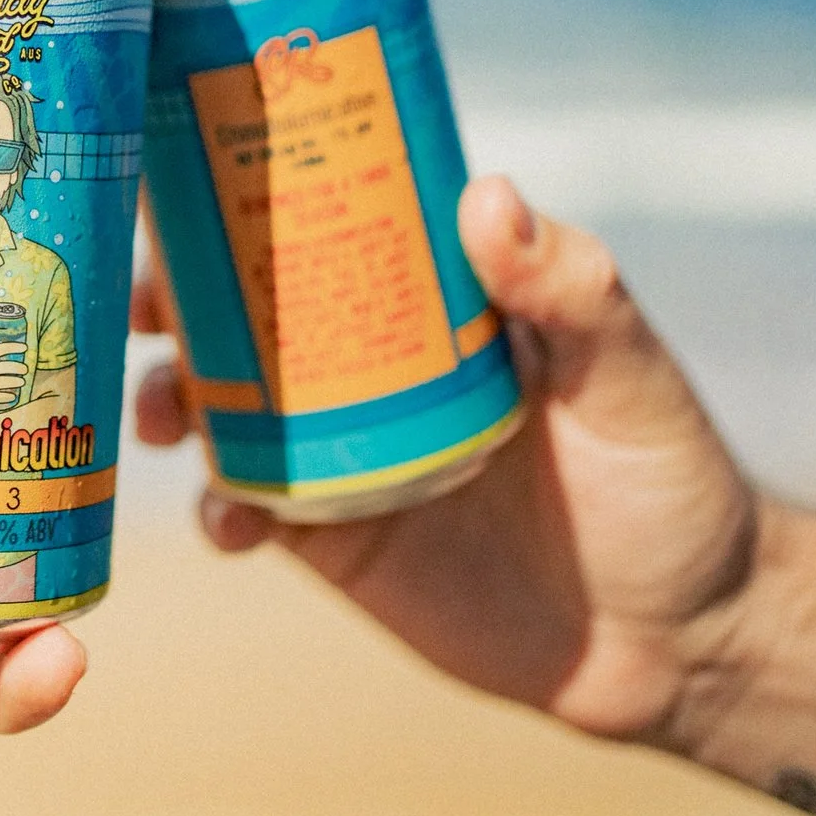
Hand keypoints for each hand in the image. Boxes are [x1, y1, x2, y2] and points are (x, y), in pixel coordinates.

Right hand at [0, 342, 28, 414]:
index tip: (24, 348)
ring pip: (6, 381)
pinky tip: (12, 396)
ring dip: (16, 381)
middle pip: (6, 366)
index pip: (0, 348)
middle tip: (24, 369)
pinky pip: (1, 396)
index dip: (14, 347)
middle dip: (19, 367)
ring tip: (21, 382)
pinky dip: (8, 396)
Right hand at [134, 175, 756, 743]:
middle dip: (173, 298)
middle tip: (137, 302)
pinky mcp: (335, 540)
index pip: (327, 221)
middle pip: (244, 311)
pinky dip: (218, 510)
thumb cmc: (672, 482)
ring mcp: (343, 451)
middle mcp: (372, 365)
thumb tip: (487, 195)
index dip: (247, 195)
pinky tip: (229, 519)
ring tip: (160, 413)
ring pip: (224, 406)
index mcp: (433, 301)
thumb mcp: (629, 373)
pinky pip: (248, 512)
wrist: (679, 643)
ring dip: (171, 399)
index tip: (181, 172)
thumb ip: (571, 288)